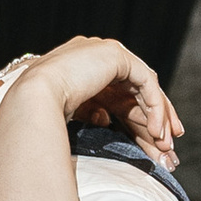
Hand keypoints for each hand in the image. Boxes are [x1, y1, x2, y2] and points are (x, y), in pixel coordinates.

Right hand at [12, 35, 182, 169]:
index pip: (118, 94)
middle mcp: (95, 56)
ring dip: (158, 118)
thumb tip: (107, 121)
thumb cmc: (41, 112)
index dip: (137, 119)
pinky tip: (156, 132)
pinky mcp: (116, 55)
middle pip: (134, 92)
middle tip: (167, 148)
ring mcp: (106, 52)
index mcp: (82, 69)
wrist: (33, 99)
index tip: (150, 143)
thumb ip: (91, 112)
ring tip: (164, 146)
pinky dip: (155, 108)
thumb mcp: (72, 113)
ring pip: (145, 88)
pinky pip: (146, 82)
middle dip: (153, 121)